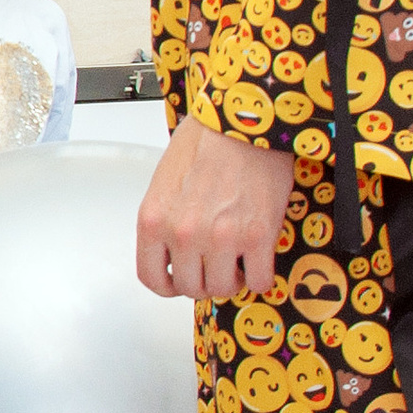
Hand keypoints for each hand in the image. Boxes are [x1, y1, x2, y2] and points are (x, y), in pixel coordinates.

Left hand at [136, 117, 295, 299]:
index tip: (180, 280)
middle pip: (191, 287)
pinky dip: (261, 276)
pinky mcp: (257, 236)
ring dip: (233, 279)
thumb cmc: (203, 144)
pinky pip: (260, 280)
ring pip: (224, 288)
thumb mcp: (163, 185)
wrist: (240, 124)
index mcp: (152, 221)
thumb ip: (163, 221)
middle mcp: (182, 234)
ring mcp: (220, 238)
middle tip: (215, 265)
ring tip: (238, 260)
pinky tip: (259, 260)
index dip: (169, 285)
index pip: (152, 278)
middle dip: (204, 280)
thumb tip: (172, 251)